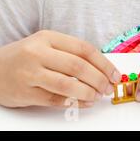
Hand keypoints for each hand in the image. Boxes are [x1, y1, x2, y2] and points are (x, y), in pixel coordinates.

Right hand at [0, 30, 120, 107]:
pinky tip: (85, 102)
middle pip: (78, 66)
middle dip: (99, 79)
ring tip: (98, 96)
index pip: (84, 49)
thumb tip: (103, 68)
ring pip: (67, 84)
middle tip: (108, 88)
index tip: (115, 74)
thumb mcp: (46, 45)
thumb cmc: (25, 56)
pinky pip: (55, 99)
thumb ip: (71, 53)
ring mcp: (30, 73)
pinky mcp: (24, 93)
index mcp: (48, 38)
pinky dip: (74, 102)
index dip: (104, 63)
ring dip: (88, 92)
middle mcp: (38, 53)